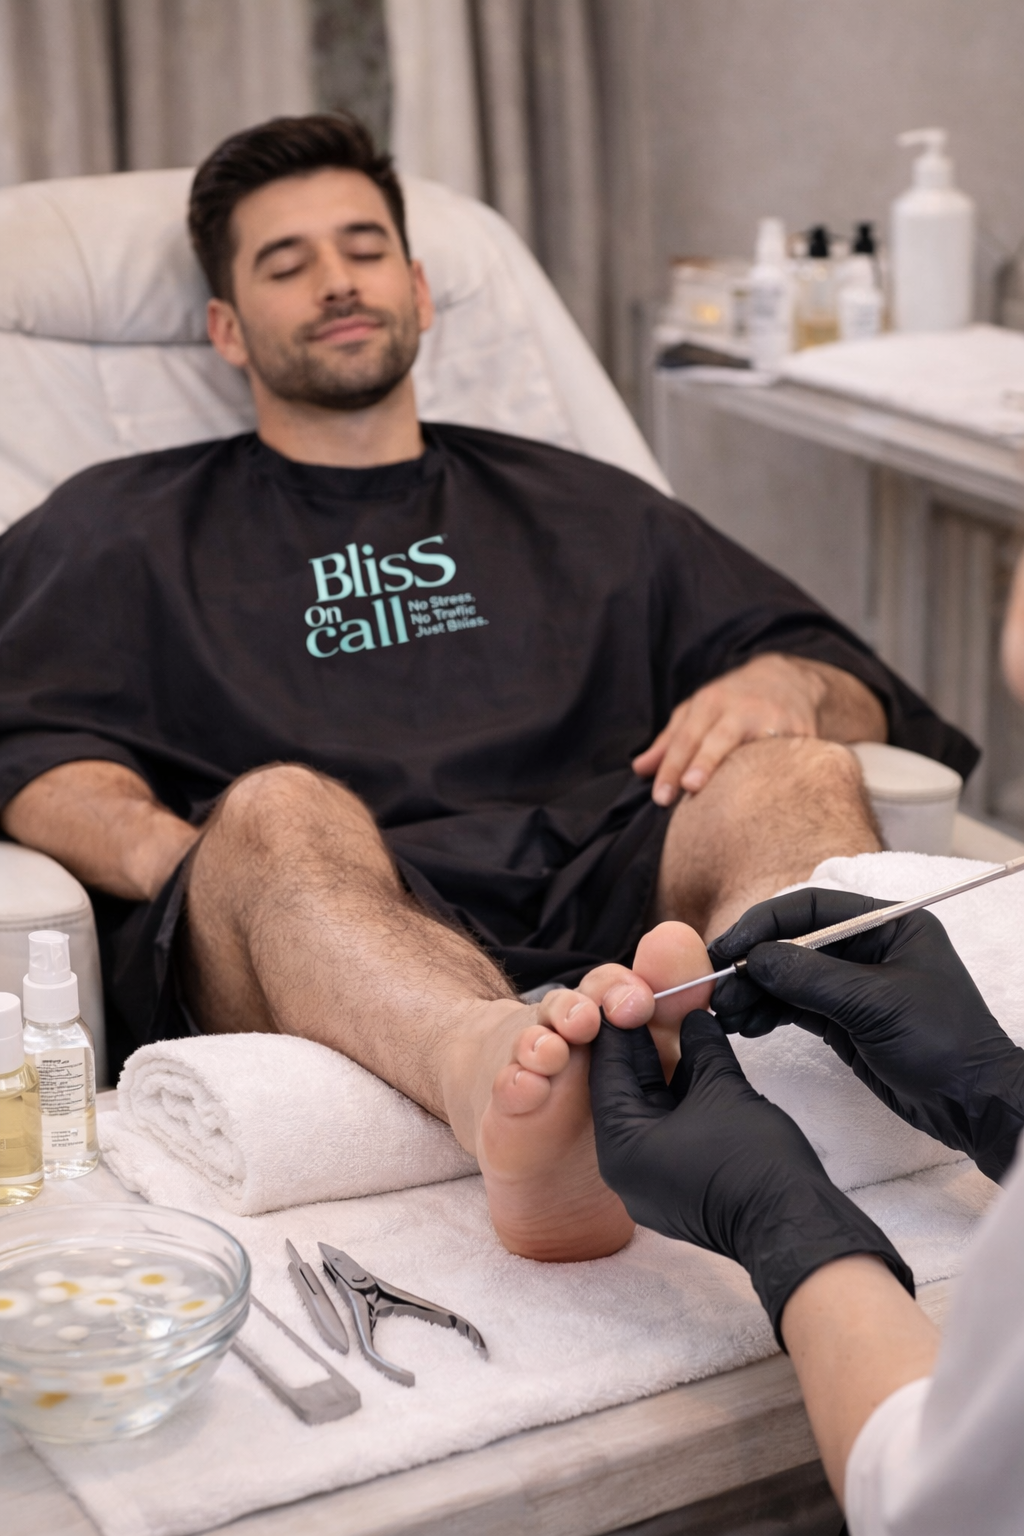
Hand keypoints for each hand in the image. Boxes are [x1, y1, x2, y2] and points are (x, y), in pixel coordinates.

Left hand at [590, 1010, 913, 1341]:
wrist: (794, 1226)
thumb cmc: (751, 1158)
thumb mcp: (723, 1087)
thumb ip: (702, 1047)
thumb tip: (694, 1018)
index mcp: (621, 1146)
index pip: (607, 1073)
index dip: (619, 1029)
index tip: (625, 993)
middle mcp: (623, 1170)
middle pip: (624, 1093)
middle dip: (641, 1049)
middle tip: (650, 1004)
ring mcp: (648, 1185)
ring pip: (647, 1115)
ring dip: (662, 1075)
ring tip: (676, 1028)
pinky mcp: (674, 1192)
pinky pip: (663, 1136)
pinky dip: (675, 1103)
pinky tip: (694, 1068)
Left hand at [632, 653, 822, 803]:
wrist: (788, 678)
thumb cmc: (731, 702)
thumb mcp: (697, 711)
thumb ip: (669, 741)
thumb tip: (639, 769)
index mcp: (710, 703)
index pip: (686, 738)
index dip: (671, 768)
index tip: (660, 797)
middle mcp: (742, 708)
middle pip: (719, 737)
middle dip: (704, 761)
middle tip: (690, 787)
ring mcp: (775, 719)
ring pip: (758, 747)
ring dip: (747, 771)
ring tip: (736, 798)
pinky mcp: (803, 732)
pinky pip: (792, 757)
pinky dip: (786, 773)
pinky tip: (776, 798)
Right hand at [709, 888, 1023, 1180]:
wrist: (973, 1104)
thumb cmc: (942, 1043)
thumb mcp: (875, 1003)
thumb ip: (811, 978)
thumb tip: (754, 959)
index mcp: (887, 925)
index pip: (810, 908)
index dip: (764, 923)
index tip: (726, 947)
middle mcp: (867, 948)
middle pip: (793, 942)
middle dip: (753, 964)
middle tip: (716, 989)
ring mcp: (853, 985)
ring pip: (788, 978)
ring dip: (754, 993)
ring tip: (725, 1015)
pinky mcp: (843, 1020)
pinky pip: (795, 1007)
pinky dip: (768, 1014)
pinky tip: (746, 1026)